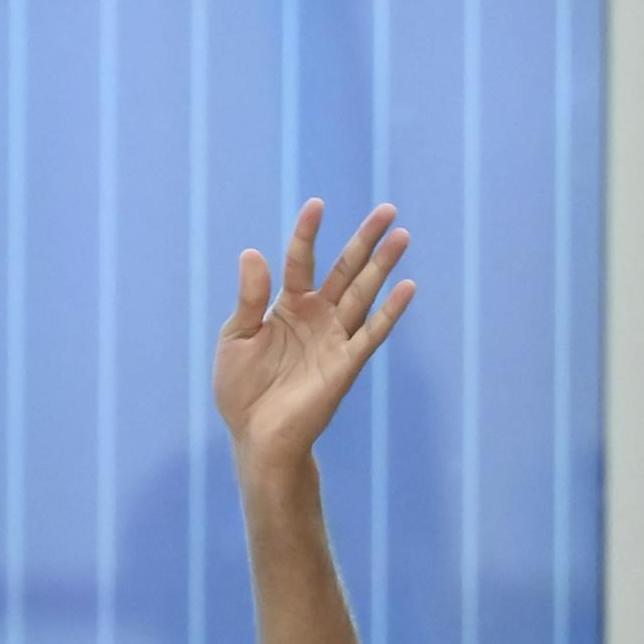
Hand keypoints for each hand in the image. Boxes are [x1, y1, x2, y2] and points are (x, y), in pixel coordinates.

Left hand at [213, 200, 414, 466]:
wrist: (256, 438)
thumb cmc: (242, 390)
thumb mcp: (236, 338)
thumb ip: (249, 298)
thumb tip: (252, 252)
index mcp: (287, 307)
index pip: (300, 262)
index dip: (307, 234)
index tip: (317, 205)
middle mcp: (316, 317)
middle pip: (344, 270)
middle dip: (364, 241)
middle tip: (387, 209)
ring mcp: (334, 339)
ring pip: (362, 294)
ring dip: (382, 267)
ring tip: (402, 236)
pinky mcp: (345, 364)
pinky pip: (371, 334)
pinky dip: (389, 312)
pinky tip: (407, 287)